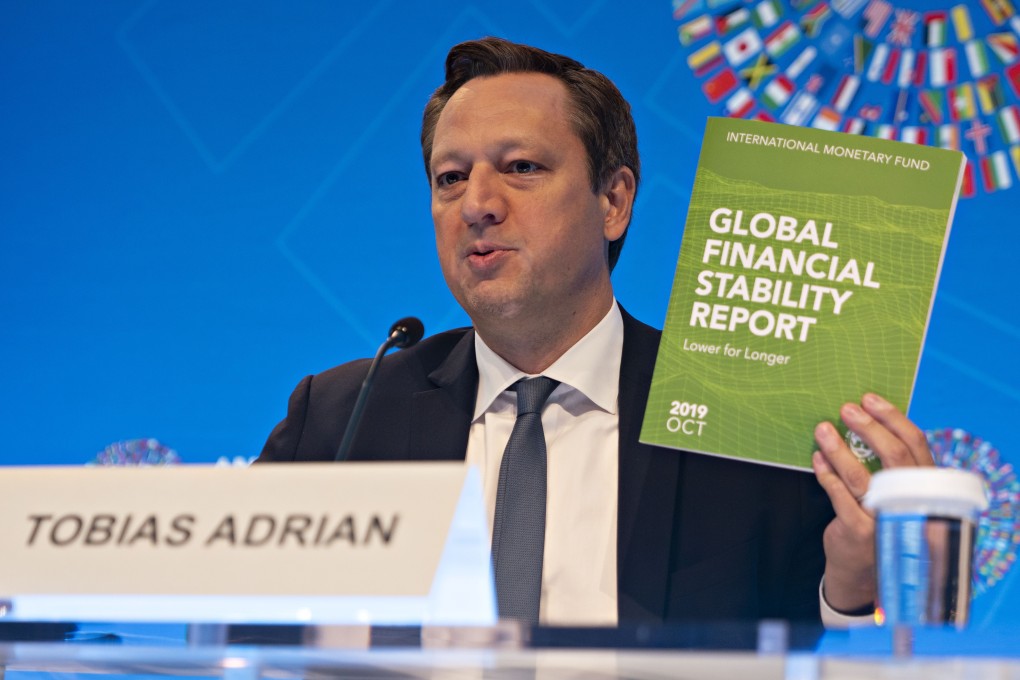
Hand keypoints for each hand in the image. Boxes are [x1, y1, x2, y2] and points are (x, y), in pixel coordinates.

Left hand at [811, 393, 933, 612]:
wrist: (863, 572)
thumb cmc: (877, 521)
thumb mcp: (894, 495)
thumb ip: (891, 467)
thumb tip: (866, 420)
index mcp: (924, 488)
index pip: (916, 445)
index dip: (892, 418)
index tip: (870, 400)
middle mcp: (911, 503)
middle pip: (893, 456)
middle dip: (867, 427)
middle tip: (846, 409)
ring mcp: (886, 518)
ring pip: (861, 475)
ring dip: (838, 448)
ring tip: (823, 429)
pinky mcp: (860, 531)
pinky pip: (839, 494)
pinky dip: (826, 473)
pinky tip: (817, 459)